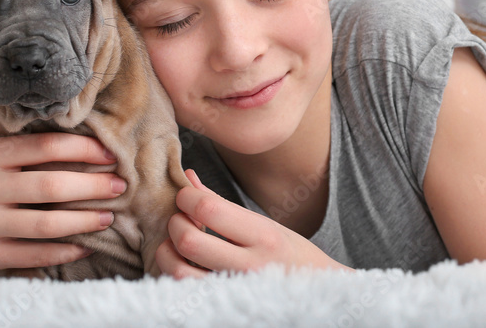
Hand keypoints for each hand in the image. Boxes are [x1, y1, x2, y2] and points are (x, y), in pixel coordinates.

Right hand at [0, 71, 125, 278]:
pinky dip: (63, 252)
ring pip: (45, 224)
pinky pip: (33, 254)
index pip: (42, 148)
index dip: (81, 149)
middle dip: (91, 185)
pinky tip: (87, 245)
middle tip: (121, 184)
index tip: (109, 153)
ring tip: (111, 214)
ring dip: (84, 220)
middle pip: (49, 186)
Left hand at [154, 169, 349, 278]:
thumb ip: (221, 203)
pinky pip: (185, 293)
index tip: (185, 197)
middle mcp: (251, 266)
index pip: (209, 209)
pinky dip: (175, 276)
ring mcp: (236, 292)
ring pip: (180, 273)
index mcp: (264, 236)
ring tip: (175, 244)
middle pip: (189, 241)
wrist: (318, 297)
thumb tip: (189, 177)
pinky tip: (183, 266)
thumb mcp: (264, 224)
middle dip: (176, 224)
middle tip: (181, 220)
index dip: (186, 197)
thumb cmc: (290, 256)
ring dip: (167, 253)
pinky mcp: (224, 308)